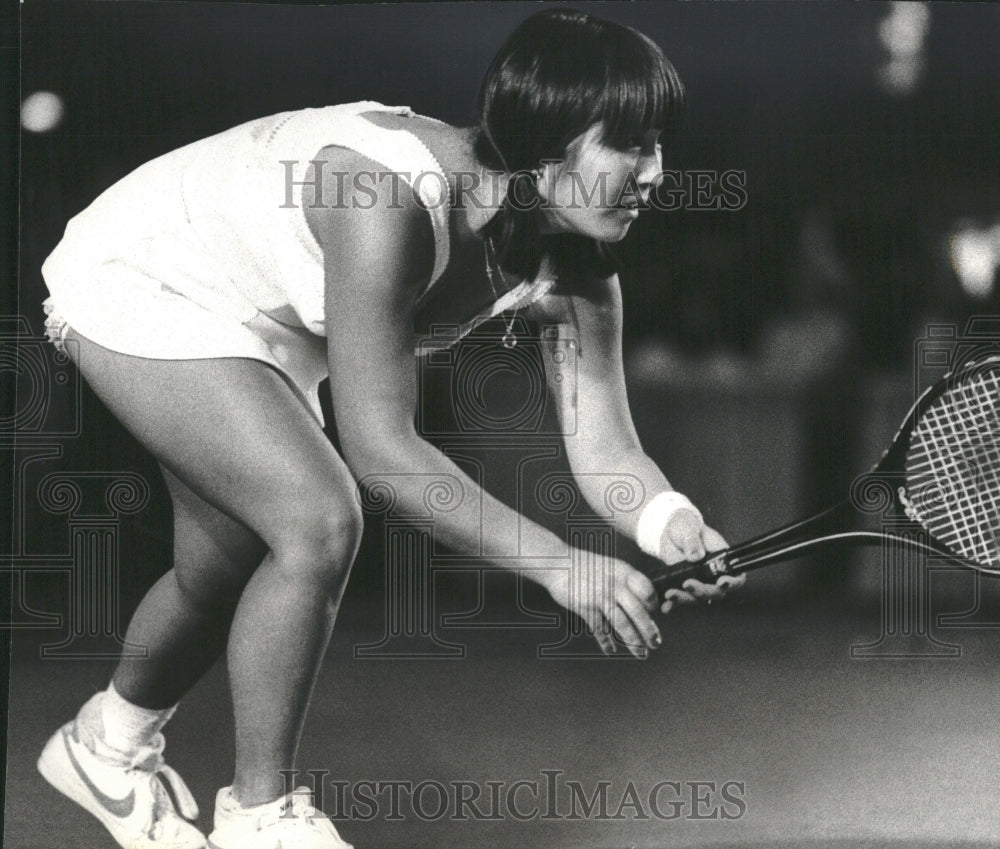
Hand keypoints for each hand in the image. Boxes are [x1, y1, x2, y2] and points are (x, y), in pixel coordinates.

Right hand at [543, 555, 660, 658]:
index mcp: (623, 572)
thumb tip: (643, 601)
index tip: (653, 614)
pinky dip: (606, 642)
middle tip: (655, 643)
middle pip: (638, 611)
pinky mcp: (585, 606)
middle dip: (649, 630)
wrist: (558, 562)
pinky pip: (599, 628)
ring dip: (633, 641)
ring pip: (622, 623)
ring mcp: (599, 596)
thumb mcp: (610, 566)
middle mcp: (614, 584)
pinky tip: (611, 651)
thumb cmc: (586, 565)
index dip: (653, 604)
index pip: (647, 590)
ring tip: (641, 654)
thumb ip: (626, 581)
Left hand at [658, 511, 745, 613]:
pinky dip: (673, 604)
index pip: (736, 575)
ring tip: (670, 595)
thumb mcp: (688, 528)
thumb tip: (696, 556)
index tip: (721, 582)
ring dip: (685, 599)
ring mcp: (698, 581)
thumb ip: (692, 541)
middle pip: (716, 591)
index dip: (733, 583)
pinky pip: (681, 598)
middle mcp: (712, 573)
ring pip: (698, 598)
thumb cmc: (685, 526)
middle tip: (687, 584)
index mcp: (721, 558)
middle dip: (703, 591)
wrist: (668, 531)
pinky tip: (665, 606)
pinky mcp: (683, 585)